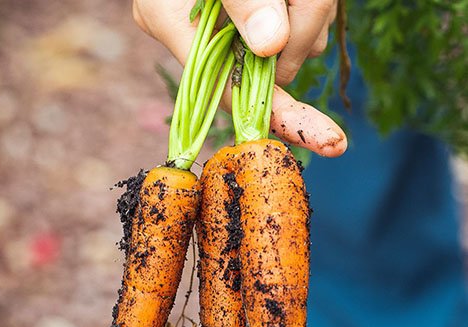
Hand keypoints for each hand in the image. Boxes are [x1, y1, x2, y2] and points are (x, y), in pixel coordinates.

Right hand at [133, 0, 346, 156]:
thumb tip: (270, 45)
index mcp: (173, 24)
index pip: (232, 94)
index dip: (280, 116)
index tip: (326, 140)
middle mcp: (199, 35)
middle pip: (270, 69)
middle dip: (302, 34)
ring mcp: (229, 29)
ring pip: (293, 47)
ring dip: (311, 13)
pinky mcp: (254, 19)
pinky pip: (299, 29)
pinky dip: (311, 9)